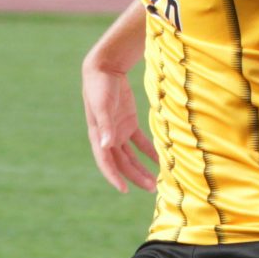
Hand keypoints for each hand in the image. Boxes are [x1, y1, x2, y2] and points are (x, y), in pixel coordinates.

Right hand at [83, 65, 156, 191]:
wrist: (104, 68)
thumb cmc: (100, 86)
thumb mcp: (102, 105)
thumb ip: (105, 125)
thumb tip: (105, 145)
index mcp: (97, 136)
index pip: (106, 162)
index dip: (114, 177)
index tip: (124, 189)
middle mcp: (107, 138)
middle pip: (122, 163)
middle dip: (135, 177)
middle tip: (151, 188)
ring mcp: (118, 132)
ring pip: (131, 157)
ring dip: (142, 169)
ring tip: (156, 182)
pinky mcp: (129, 124)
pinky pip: (140, 143)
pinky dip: (149, 152)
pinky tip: (161, 162)